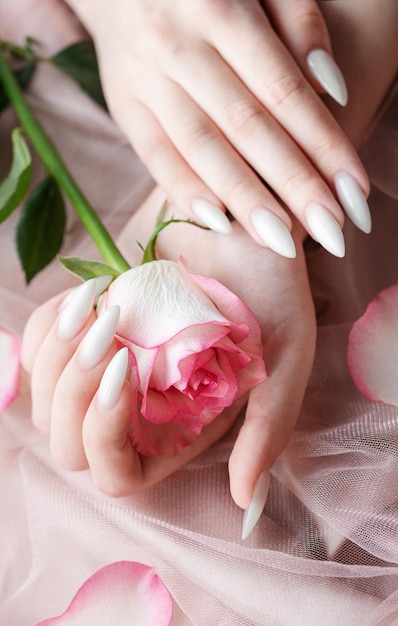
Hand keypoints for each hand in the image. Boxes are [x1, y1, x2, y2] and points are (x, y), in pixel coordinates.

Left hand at [21, 186, 315, 509]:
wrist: (243, 229)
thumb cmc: (270, 291)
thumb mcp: (285, 359)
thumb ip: (267, 429)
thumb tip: (244, 502)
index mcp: (180, 430)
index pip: (118, 474)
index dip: (105, 438)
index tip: (125, 369)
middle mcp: (136, 411)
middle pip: (67, 444)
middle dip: (74, 391)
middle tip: (110, 332)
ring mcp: (104, 373)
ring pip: (43, 398)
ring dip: (57, 354)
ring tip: (97, 304)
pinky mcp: (84, 334)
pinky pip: (35, 349)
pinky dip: (47, 325)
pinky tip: (86, 294)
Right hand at [63, 0, 369, 257]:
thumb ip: (296, 19)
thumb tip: (329, 86)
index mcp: (222, 9)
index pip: (284, 92)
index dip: (324, 144)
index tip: (354, 193)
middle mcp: (182, 46)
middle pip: (249, 127)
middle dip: (295, 185)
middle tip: (333, 232)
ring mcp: (147, 79)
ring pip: (202, 147)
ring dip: (245, 199)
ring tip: (284, 243)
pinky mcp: (124, 106)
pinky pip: (154, 155)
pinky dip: (185, 191)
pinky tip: (220, 225)